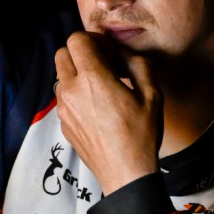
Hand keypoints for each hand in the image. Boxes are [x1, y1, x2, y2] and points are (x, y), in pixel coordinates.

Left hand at [53, 31, 162, 195]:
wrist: (125, 173)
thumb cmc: (141, 135)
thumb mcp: (152, 94)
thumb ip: (138, 64)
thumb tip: (125, 54)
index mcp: (92, 79)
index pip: (76, 40)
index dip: (93, 39)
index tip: (108, 51)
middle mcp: (71, 91)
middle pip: (62, 54)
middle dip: (81, 53)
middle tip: (103, 64)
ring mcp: (63, 109)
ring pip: (60, 76)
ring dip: (76, 73)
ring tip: (101, 87)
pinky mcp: (62, 124)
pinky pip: (63, 98)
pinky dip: (75, 94)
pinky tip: (97, 107)